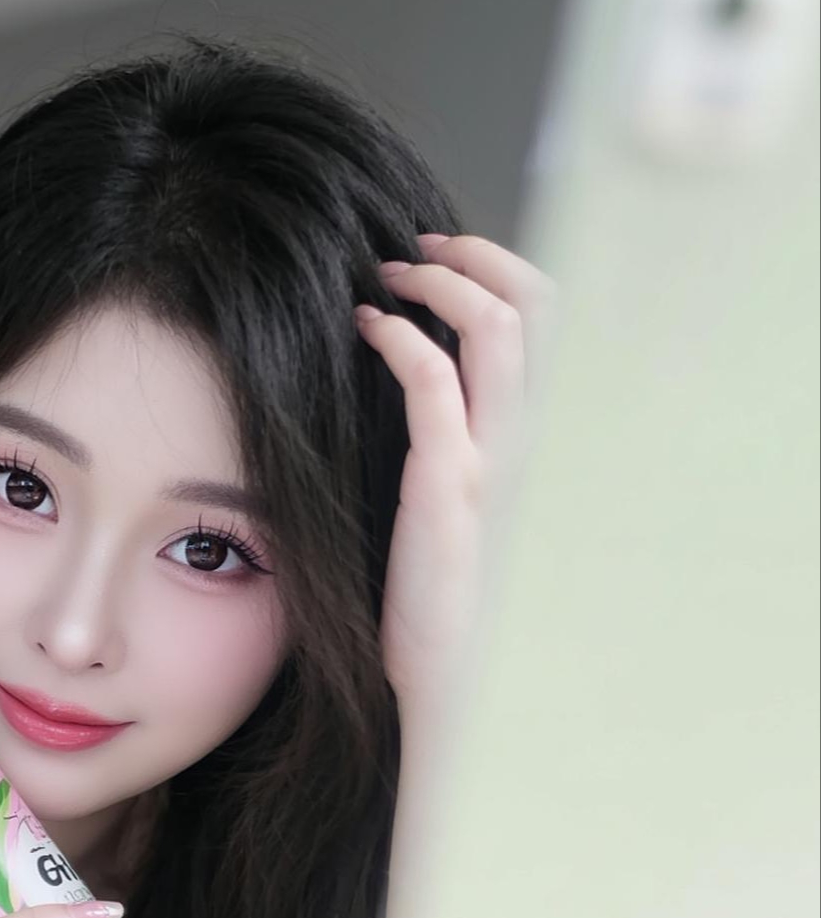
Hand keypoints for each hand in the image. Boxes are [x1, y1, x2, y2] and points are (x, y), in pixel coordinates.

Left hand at [356, 232, 556, 720]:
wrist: (449, 667)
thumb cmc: (444, 586)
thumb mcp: (465, 494)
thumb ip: (462, 433)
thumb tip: (427, 373)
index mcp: (543, 436)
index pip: (553, 319)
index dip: (502, 269)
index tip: (443, 258)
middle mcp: (537, 437)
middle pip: (539, 303)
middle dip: (475, 256)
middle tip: (413, 251)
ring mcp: (500, 458)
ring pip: (497, 326)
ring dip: (437, 281)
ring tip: (384, 278)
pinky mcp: (450, 483)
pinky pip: (432, 379)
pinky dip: (397, 334)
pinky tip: (364, 326)